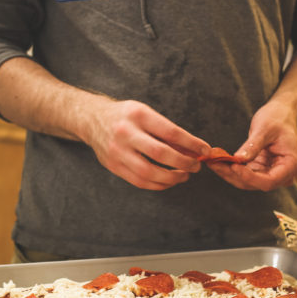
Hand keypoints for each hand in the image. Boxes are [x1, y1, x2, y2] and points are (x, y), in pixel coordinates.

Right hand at [84, 99, 210, 189]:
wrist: (92, 119)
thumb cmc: (125, 116)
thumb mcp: (145, 112)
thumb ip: (165, 130)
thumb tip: (192, 148)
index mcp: (138, 115)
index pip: (171, 132)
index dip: (192, 144)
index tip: (205, 150)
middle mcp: (126, 133)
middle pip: (161, 154)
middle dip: (183, 162)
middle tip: (196, 166)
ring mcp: (117, 151)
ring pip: (149, 172)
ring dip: (172, 177)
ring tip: (184, 175)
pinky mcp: (113, 166)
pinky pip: (139, 181)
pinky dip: (158, 184)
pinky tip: (168, 181)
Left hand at [207, 101, 296, 190]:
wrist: (282, 114)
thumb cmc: (278, 118)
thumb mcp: (265, 128)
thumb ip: (253, 146)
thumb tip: (238, 159)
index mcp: (291, 165)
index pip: (269, 181)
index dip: (250, 177)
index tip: (233, 166)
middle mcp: (283, 174)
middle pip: (256, 184)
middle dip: (234, 175)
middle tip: (214, 163)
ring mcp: (271, 173)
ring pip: (247, 181)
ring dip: (229, 173)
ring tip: (212, 161)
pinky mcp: (261, 170)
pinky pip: (244, 174)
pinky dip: (231, 168)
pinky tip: (217, 160)